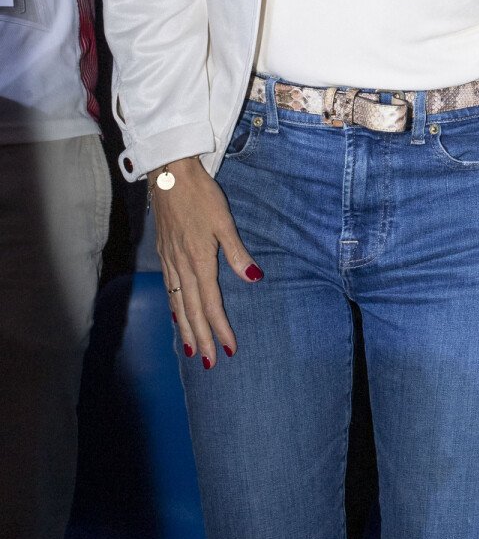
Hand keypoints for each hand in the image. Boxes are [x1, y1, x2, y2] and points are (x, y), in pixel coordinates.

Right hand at [151, 156, 262, 366]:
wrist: (168, 174)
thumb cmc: (200, 195)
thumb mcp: (224, 222)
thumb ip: (238, 253)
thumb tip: (254, 278)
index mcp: (199, 261)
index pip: (211, 304)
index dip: (220, 328)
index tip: (229, 349)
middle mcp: (181, 266)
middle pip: (192, 311)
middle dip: (202, 338)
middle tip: (210, 363)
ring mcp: (169, 261)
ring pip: (177, 304)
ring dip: (186, 329)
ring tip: (192, 350)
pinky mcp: (163, 253)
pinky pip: (168, 289)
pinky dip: (173, 308)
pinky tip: (176, 315)